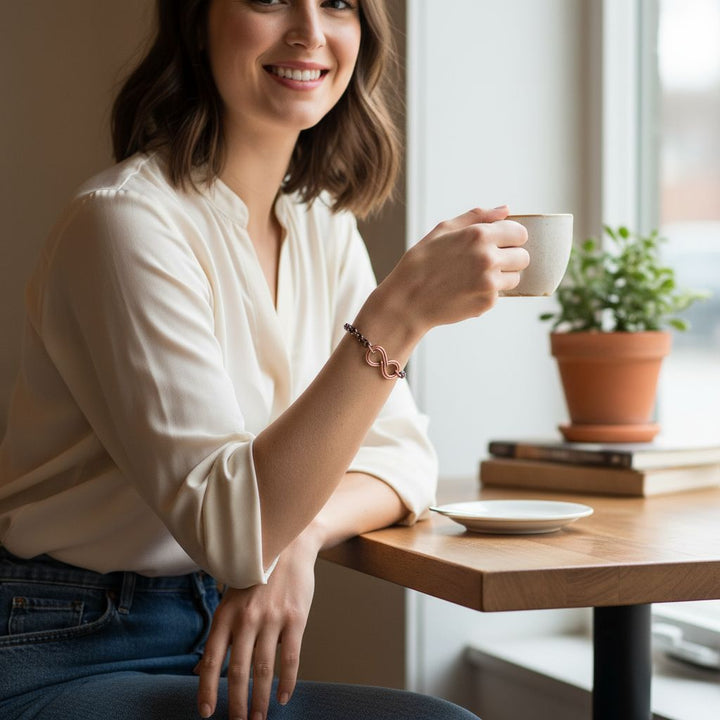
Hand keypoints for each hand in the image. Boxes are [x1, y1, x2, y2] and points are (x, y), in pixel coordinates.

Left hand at [196, 530, 320, 719]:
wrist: (289, 543)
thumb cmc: (256, 574)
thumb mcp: (231, 597)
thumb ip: (219, 633)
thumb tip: (200, 669)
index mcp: (225, 614)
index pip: (211, 659)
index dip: (207, 689)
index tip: (207, 713)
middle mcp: (246, 618)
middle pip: (238, 671)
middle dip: (236, 703)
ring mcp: (272, 618)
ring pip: (264, 670)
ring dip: (260, 700)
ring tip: (259, 718)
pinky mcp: (296, 618)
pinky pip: (291, 658)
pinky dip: (287, 682)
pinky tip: (284, 697)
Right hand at [380, 205, 528, 332]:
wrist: (407, 300)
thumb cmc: (421, 262)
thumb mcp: (443, 230)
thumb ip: (478, 216)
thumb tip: (506, 210)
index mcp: (479, 235)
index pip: (520, 233)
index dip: (511, 237)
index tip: (502, 243)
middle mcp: (488, 258)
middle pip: (523, 257)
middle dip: (510, 258)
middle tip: (489, 262)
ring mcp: (489, 282)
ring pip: (515, 278)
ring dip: (502, 277)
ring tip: (476, 277)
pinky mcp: (487, 303)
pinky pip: (499, 295)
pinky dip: (487, 293)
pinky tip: (466, 290)